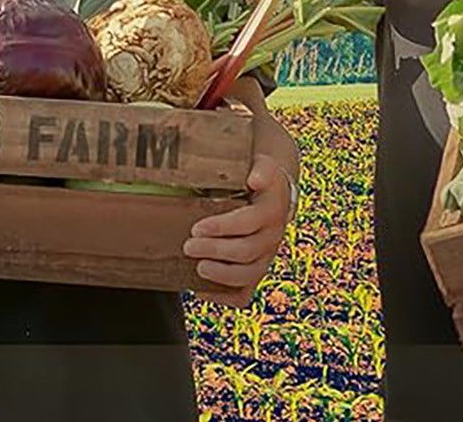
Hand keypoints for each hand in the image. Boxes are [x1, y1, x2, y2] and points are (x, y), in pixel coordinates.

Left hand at [185, 152, 294, 305]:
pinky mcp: (256, 269)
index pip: (247, 223)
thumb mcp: (262, 165)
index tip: (196, 228)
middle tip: (187, 246)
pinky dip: (224, 297)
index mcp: (271, 210)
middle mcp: (272, 236)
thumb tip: (255, 179)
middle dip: (214, 250)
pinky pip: (245, 294)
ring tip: (198, 268)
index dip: (221, 227)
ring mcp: (266, 256)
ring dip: (221, 275)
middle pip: (246, 251)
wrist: (275, 192)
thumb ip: (260, 169)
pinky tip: (201, 291)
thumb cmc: (257, 176)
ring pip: (248, 275)